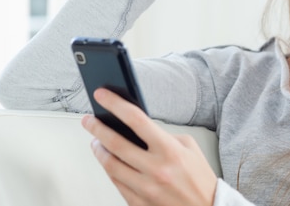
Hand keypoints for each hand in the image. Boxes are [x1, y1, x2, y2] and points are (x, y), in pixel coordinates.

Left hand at [81, 89, 216, 205]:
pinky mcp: (140, 205)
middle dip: (97, 128)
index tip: (101, 95)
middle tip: (89, 120)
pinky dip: (110, 170)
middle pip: (115, 143)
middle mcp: (156, 170)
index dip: (115, 104)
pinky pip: (117, 184)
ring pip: (111, 166)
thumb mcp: (188, 148)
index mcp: (170, 151)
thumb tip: (136, 128)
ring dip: (99, 150)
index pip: (136, 119)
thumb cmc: (200, 179)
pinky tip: (108, 161)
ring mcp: (147, 189)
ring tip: (96, 141)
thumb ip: (163, 135)